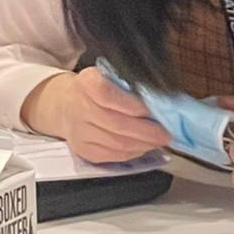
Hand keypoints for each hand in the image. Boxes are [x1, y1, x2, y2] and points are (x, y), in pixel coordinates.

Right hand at [20, 68, 170, 163]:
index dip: (134, 105)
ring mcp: (79, 132)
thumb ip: (130, 86)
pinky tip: (144, 146)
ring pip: (117, 143)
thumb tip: (160, 101)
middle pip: (117, 124)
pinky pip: (113, 156)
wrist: (66, 105)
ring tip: (159, 140)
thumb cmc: (96, 90)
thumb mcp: (109, 76)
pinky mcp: (83, 150)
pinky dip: (133, 152)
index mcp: (86, 83)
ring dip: (144, 144)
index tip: (156, 110)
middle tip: (167, 132)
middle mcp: (79, 107)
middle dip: (148, 131)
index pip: (108, 94)